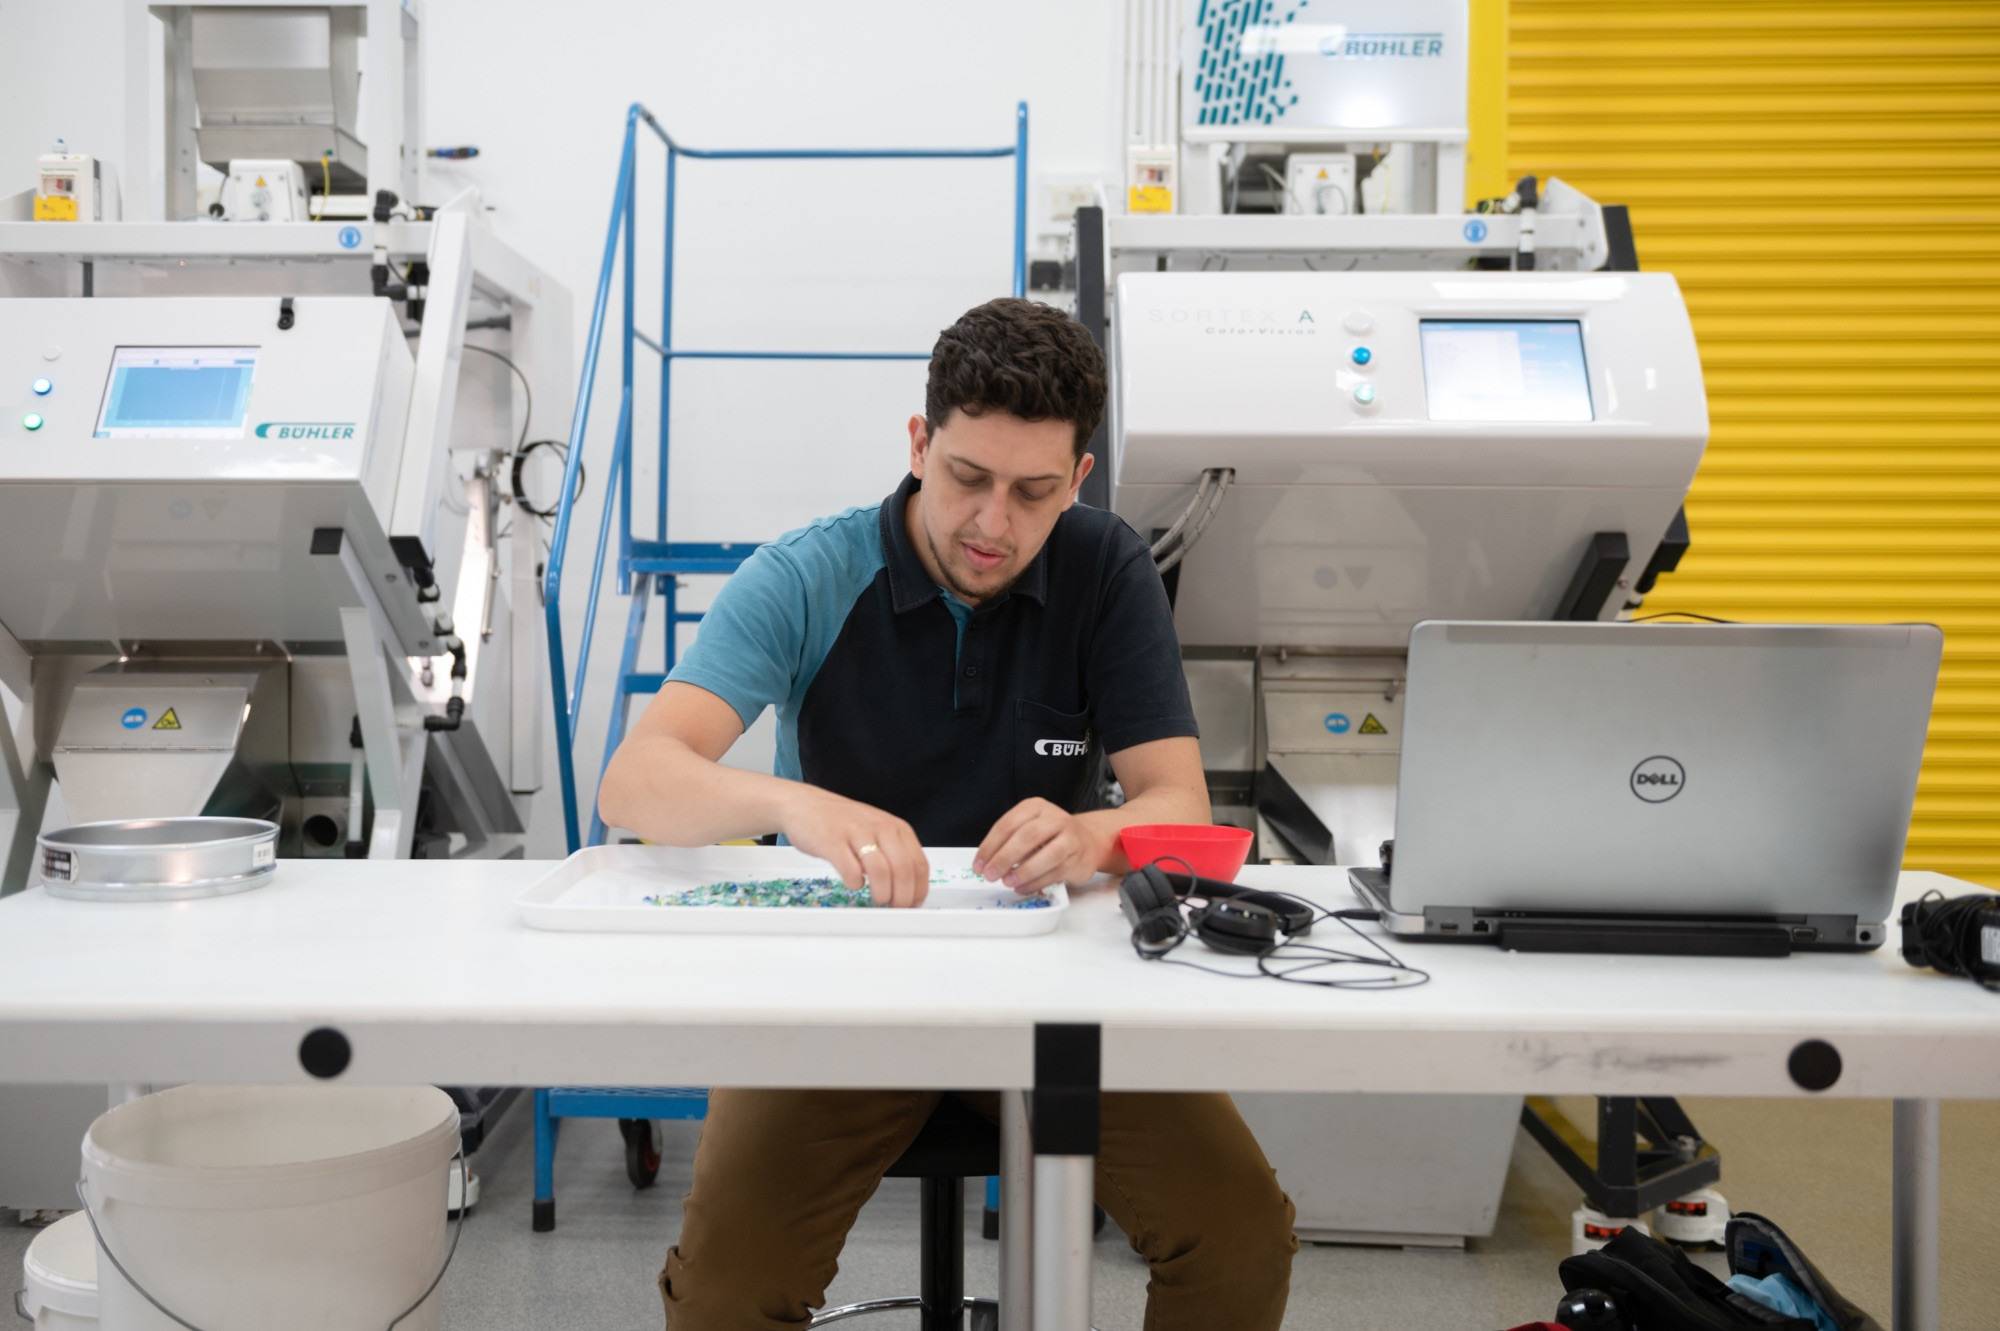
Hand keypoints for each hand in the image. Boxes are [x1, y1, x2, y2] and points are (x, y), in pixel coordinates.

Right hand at [778, 786, 929, 907]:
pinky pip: (851, 870)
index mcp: (895, 827)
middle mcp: (879, 826)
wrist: (803, 804)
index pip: (919, 864)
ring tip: (877, 900)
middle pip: (903, 870)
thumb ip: (893, 853)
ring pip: (881, 872)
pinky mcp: (832, 841)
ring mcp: (855, 832)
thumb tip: (908, 889)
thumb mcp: (876, 831)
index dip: (919, 890)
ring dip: (882, 894)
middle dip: (902, 897)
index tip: (913, 904)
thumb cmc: (841, 823)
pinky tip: (854, 883)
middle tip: (895, 907)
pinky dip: (855, 884)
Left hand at [974, 798, 1102, 893]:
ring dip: (1023, 871)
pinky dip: (1036, 883)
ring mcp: (1070, 839)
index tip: (979, 865)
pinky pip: (1056, 873)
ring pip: (1047, 856)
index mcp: (1036, 807)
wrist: (1087, 841)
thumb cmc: (1050, 836)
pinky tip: (1022, 888)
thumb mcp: (1028, 828)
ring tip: (1007, 882)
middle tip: (990, 875)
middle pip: (1027, 836)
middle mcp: (1055, 819)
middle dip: (1005, 858)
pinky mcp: (1078, 859)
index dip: (990, 846)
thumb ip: (1008, 842)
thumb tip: (986, 864)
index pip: (1009, 824)